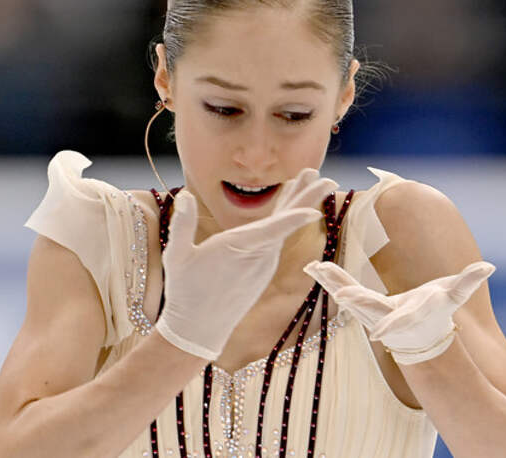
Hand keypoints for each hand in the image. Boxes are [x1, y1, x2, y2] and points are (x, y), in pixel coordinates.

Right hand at [155, 168, 337, 360]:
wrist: (198, 328)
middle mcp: (258, 256)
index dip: (294, 218)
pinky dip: (286, 218)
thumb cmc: (185, 291)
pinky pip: (278, 237)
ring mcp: (263, 263)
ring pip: (284, 227)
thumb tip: (185, 196)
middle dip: (308, 198)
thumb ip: (182, 224)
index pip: (271, 231)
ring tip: (309, 178)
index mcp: (238, 249)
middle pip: (287, 222)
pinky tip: (290, 205)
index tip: (316, 210)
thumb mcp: (177, 256)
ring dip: (297, 201)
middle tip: (328, 179)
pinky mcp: (263, 268)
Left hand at [302, 260, 494, 364]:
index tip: (367, 320)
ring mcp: (367, 309)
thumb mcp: (452, 298)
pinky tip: (312, 266)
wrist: (418, 333)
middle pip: (362, 303)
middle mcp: (382, 314)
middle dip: (348, 294)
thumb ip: (469, 282)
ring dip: (330, 280)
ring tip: (313, 266)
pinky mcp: (359, 301)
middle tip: (331, 286)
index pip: (393, 315)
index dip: (383, 317)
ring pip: (346, 293)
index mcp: (404, 313)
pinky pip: (340, 285)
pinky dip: (327, 276)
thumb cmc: (436, 314)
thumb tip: (489, 266)